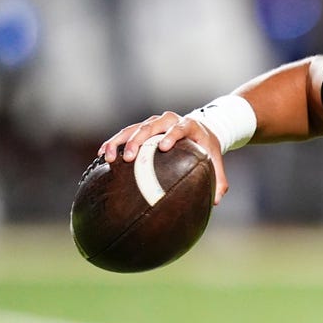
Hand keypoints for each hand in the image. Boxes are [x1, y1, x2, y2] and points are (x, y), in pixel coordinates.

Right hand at [97, 111, 229, 204]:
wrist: (200, 129)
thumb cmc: (207, 148)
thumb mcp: (215, 160)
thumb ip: (219, 180)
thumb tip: (216, 202)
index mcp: (188, 125)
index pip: (179, 128)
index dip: (171, 135)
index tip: (164, 147)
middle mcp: (169, 120)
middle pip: (151, 126)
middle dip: (138, 140)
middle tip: (129, 157)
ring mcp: (154, 122)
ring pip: (134, 128)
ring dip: (120, 141)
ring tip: (109, 157)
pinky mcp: (143, 127)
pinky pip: (126, 132)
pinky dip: (114, 142)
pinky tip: (103, 155)